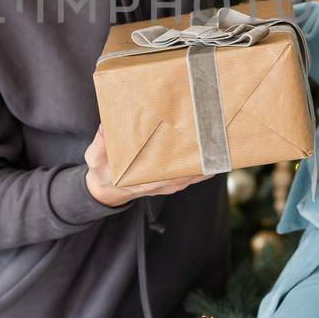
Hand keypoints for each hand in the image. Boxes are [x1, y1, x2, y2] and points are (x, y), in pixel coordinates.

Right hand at [84, 125, 214, 206]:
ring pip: (197, 172)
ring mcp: (170, 183)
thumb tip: (104, 127)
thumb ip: (100, 145)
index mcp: (146, 179)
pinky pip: (195, 174)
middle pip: (192, 169)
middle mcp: (163, 183)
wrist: (107, 189)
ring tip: (223, 136)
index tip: (204, 142)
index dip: (193, 159)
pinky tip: (217, 150)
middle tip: (218, 130)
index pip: (176, 170)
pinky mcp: (172, 180)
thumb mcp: (95, 159)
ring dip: (209, 157)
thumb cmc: (103, 172)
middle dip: (206, 153)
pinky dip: (206, 164)